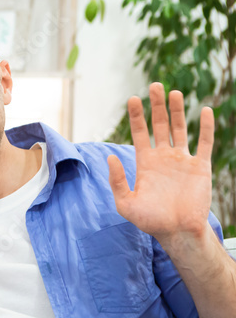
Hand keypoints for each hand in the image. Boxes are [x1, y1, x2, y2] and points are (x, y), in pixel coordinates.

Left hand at [109, 82, 214, 245]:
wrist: (177, 232)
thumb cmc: (150, 220)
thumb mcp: (126, 202)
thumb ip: (117, 180)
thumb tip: (110, 157)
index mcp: (145, 163)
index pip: (139, 133)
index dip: (136, 116)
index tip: (132, 99)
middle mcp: (164, 158)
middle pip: (160, 125)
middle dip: (157, 106)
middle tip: (154, 85)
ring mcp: (183, 161)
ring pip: (181, 129)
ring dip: (178, 111)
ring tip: (174, 93)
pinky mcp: (201, 167)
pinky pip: (205, 143)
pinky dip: (205, 127)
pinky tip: (204, 110)